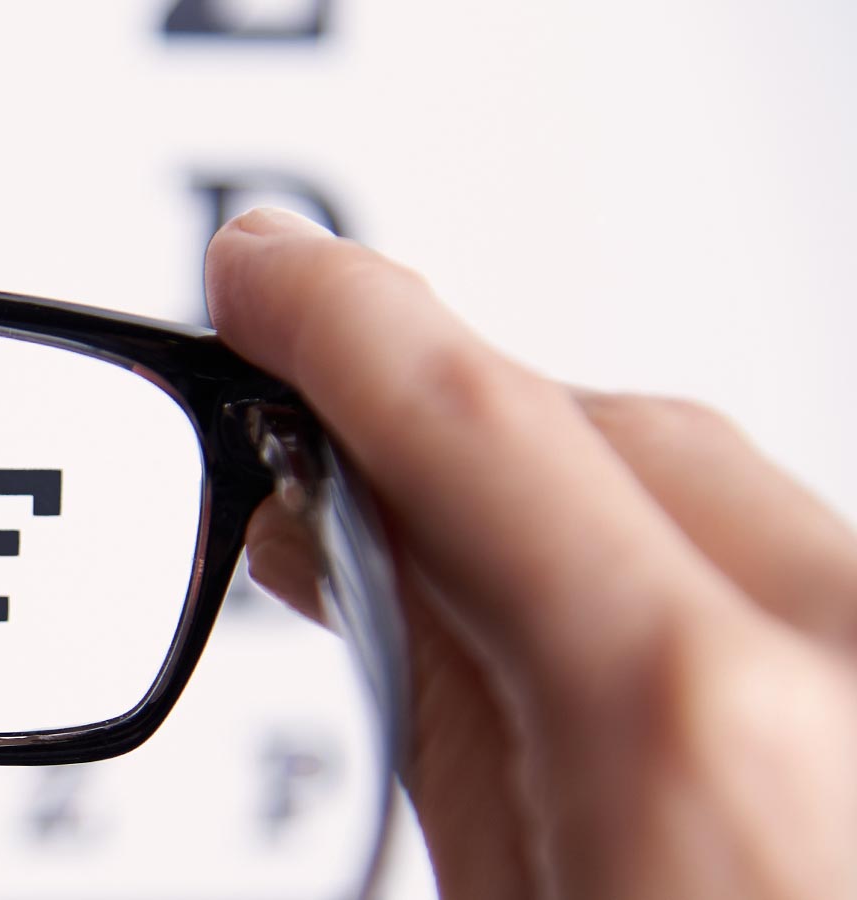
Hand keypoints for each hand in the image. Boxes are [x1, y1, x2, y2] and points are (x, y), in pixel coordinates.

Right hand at [209, 208, 856, 898]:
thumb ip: (437, 707)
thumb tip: (343, 549)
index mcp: (696, 724)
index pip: (479, 423)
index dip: (342, 323)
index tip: (267, 275)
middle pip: (626, 432)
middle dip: (462, 436)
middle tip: (323, 477)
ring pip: (734, 488)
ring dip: (593, 511)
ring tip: (485, 609)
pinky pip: (814, 564)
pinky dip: (704, 572)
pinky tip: (631, 644)